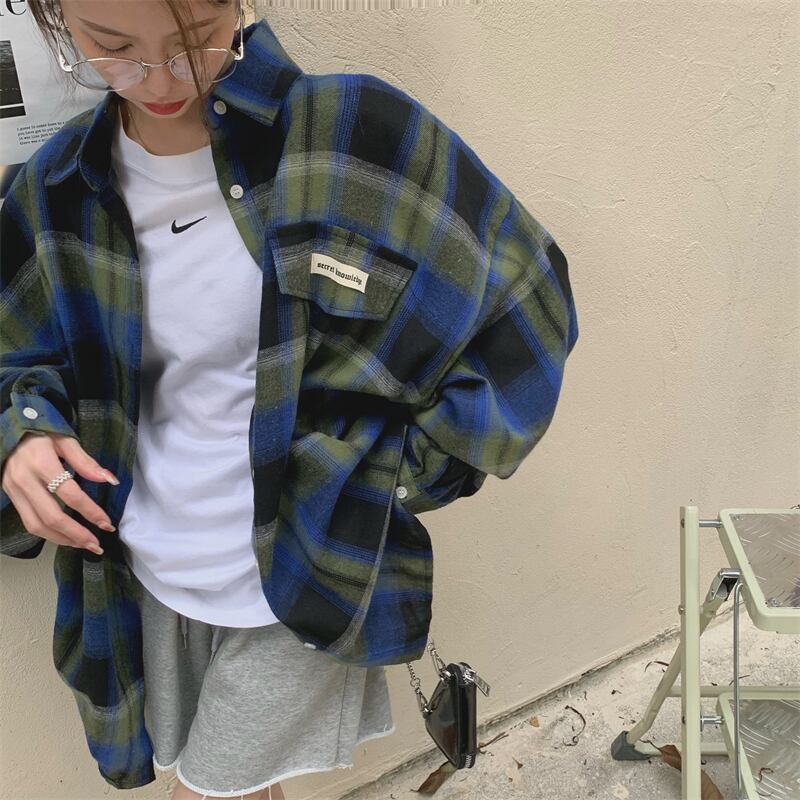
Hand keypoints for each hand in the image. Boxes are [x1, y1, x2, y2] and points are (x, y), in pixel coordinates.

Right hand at [1, 431, 118, 554]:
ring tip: (83, 545)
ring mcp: (14, 491)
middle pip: (51, 516)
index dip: (90, 511)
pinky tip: (66, 537)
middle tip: (96, 545)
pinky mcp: (11, 498)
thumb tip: (109, 480)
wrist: (7, 433)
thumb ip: (85, 461)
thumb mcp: (64, 440)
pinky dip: (49, 534)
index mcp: (41, 462)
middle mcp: (24, 480)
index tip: (107, 523)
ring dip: (62, 539)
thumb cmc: (40, 434)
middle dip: (76, 534)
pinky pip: (29, 522)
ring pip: (37, 525)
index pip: (70, 494)